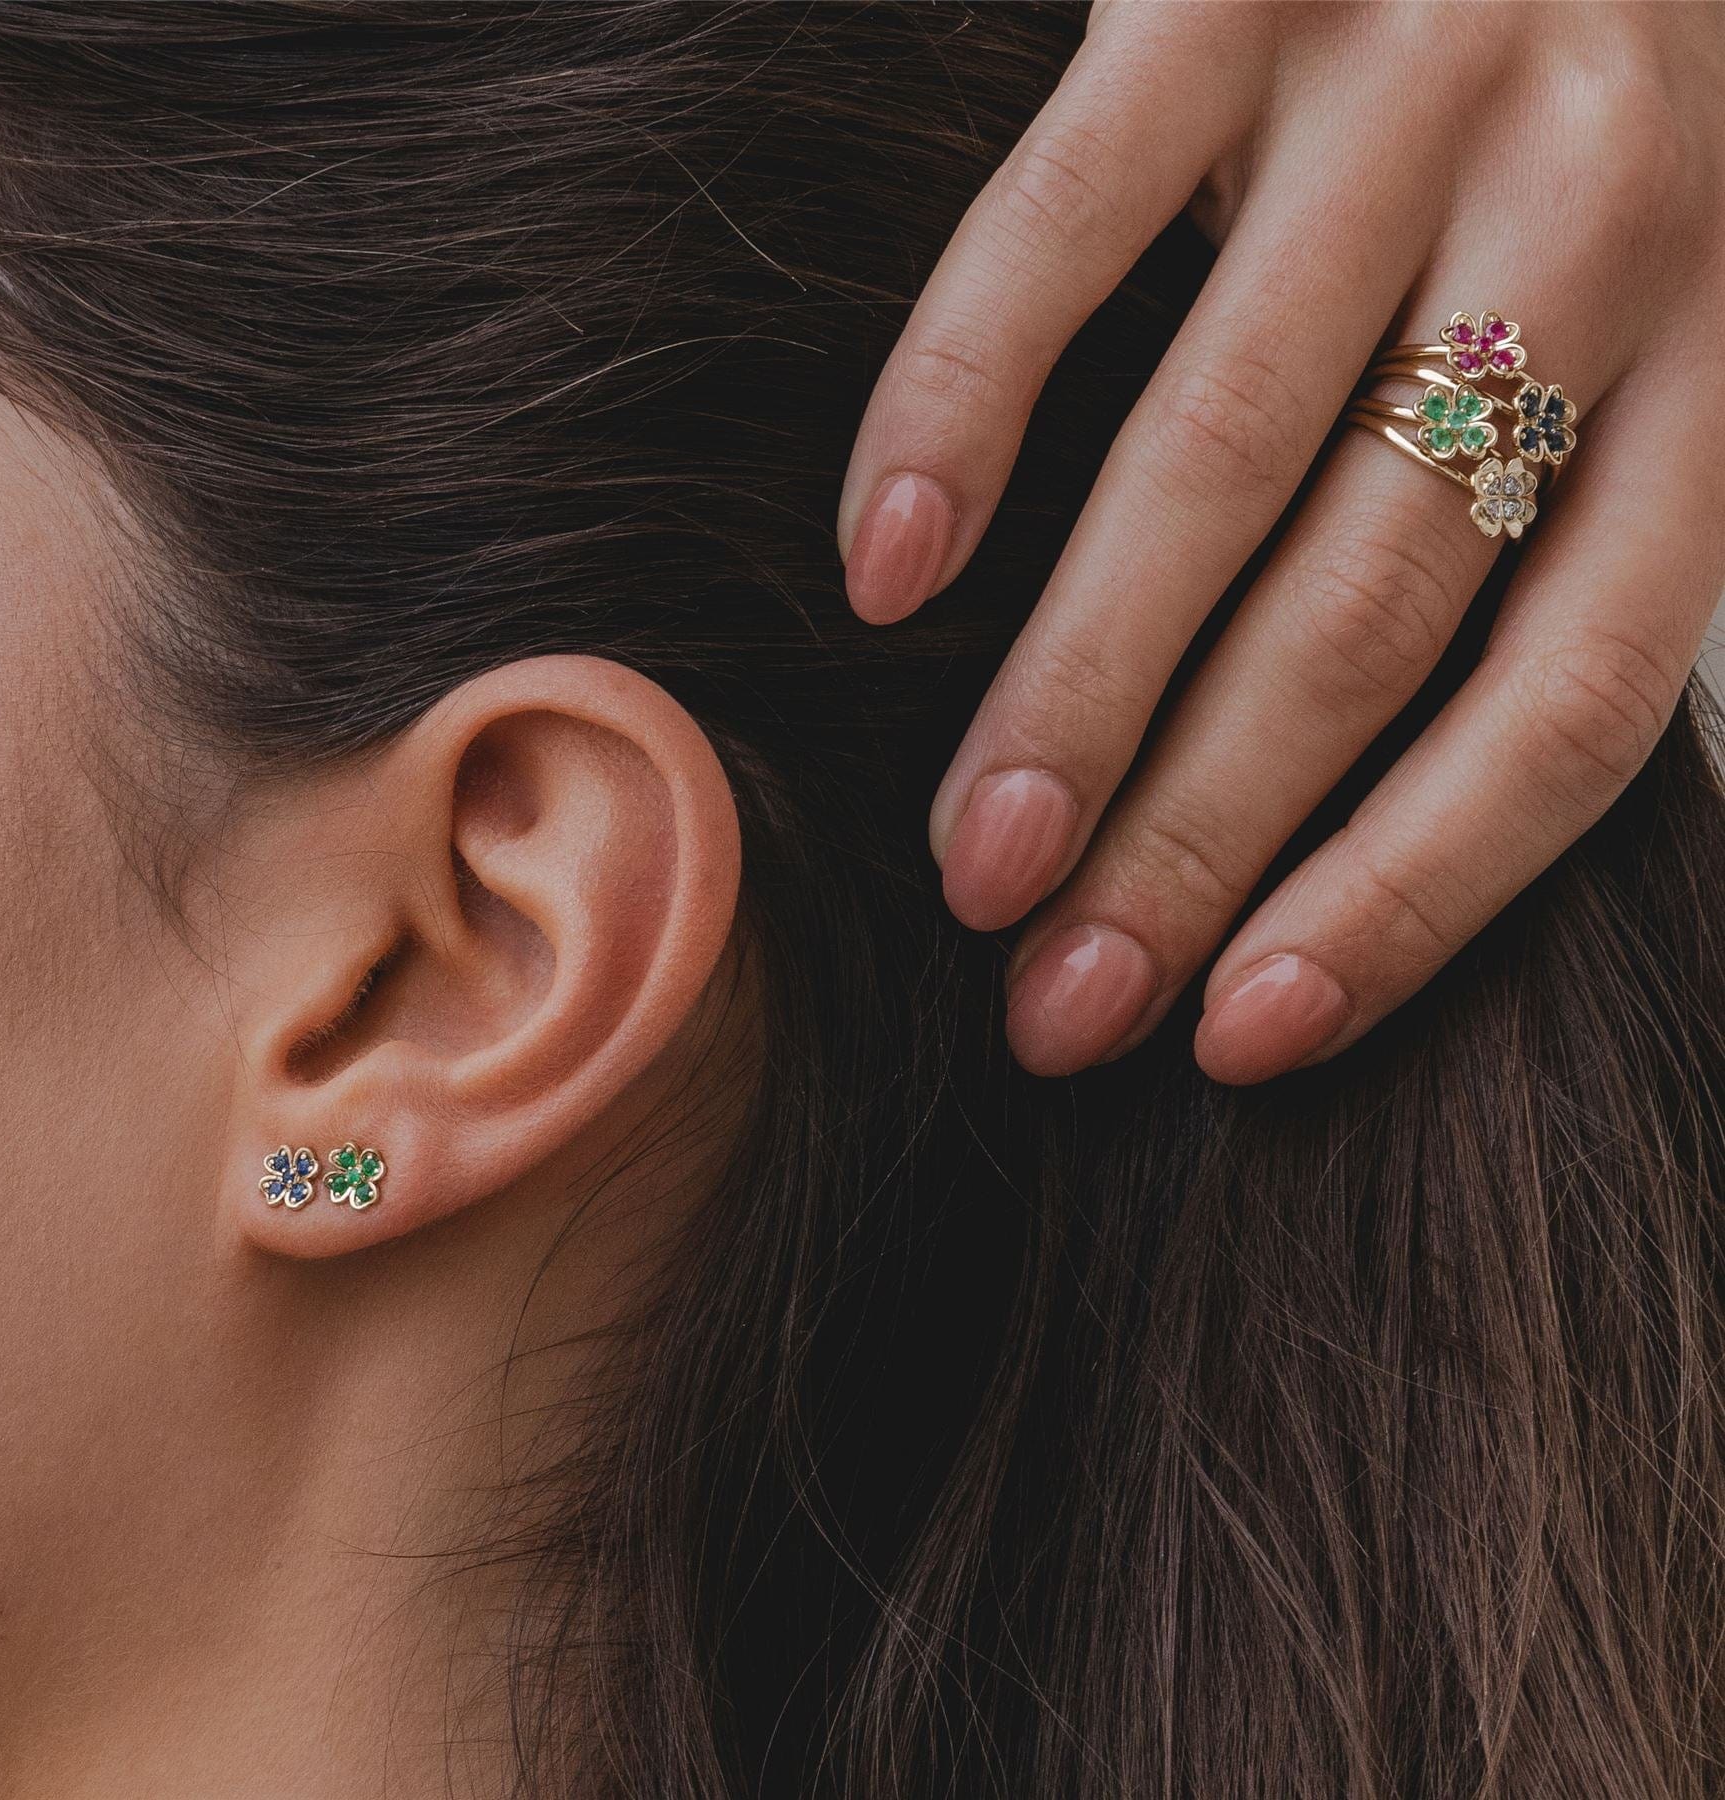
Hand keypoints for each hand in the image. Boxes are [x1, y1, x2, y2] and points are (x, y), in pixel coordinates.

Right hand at [838, 0, 1724, 1080]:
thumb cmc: (1567, 133)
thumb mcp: (1642, 337)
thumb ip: (1546, 536)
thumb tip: (1332, 820)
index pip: (1577, 703)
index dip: (1406, 897)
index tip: (1237, 1036)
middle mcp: (1596, 212)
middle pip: (1374, 610)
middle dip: (1199, 839)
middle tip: (1058, 998)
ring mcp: (1410, 75)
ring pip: (1220, 458)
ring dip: (1080, 692)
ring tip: (971, 863)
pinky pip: (1063, 229)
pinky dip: (960, 412)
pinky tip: (883, 575)